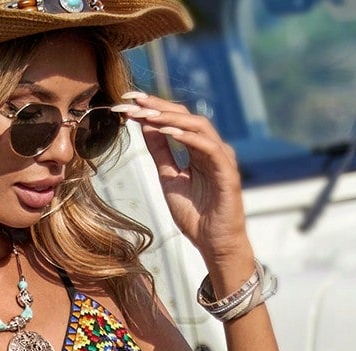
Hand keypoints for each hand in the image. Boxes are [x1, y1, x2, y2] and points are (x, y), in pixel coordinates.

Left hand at [112, 91, 249, 275]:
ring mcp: (221, 158)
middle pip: (184, 116)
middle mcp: (211, 148)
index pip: (174, 120)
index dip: (152, 109)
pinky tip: (170, 131)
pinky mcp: (228, 171)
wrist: (214, 245)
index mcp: (198, 149)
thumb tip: (145, 125)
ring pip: (197, 126)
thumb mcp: (169, 179)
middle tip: (133, 100)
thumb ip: (160, 152)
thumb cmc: (195, 216)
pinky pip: (208, 147)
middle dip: (158, 107)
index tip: (128, 102)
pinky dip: (189, 137)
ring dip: (171, 118)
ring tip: (148, 114)